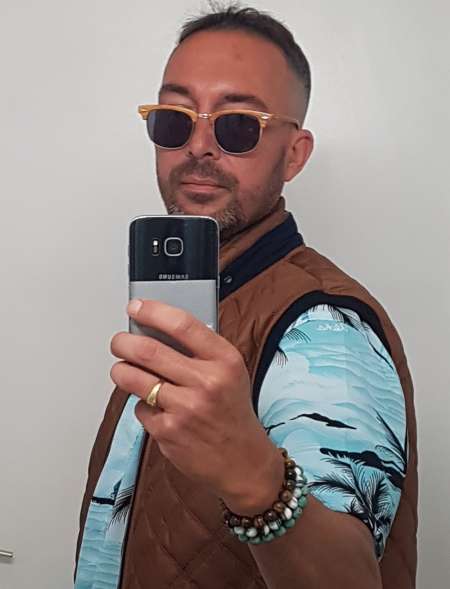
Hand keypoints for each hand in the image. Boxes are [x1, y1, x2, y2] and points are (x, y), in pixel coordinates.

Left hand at [109, 299, 282, 513]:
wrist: (242, 460)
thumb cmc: (232, 411)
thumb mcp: (231, 372)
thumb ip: (201, 349)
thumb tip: (159, 327)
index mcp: (224, 360)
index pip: (183, 325)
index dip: (153, 311)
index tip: (136, 307)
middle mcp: (206, 382)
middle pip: (148, 350)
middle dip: (123, 342)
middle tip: (119, 341)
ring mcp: (185, 408)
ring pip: (133, 378)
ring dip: (121, 370)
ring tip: (122, 368)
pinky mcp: (168, 431)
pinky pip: (139, 408)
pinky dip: (140, 404)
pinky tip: (154, 406)